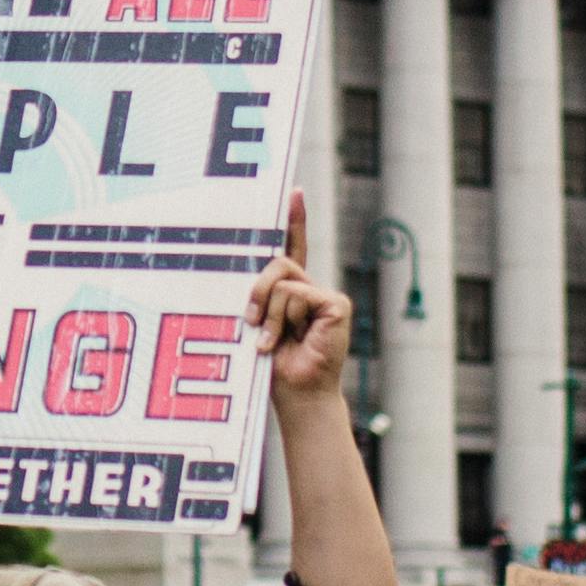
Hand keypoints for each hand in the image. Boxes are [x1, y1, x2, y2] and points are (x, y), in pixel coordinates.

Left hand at [244, 199, 353, 403]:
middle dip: (256, 291)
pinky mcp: (336, 305)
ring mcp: (326, 297)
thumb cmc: (272, 366)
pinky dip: (284, 319)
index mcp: (292, 292)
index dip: (294, 219)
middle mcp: (311, 290)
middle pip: (277, 263)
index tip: (292, 191)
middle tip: (249, 321)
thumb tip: (250, 277)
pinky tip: (292, 340)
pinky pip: (296, 294)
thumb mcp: (255, 323)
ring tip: (272, 342)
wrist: (295, 394)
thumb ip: (257, 295)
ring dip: (269, 315)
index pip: (292, 248)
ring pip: (282, 281)